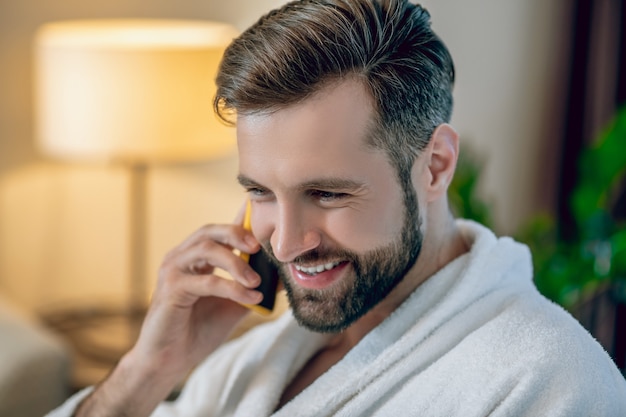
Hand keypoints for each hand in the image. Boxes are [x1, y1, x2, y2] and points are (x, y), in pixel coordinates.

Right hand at [75, 210, 262, 415]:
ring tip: (256, 281)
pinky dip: (232, 288)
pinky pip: (207, 282)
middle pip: (209, 231)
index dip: (241, 226)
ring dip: (237, 263)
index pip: (218, 232)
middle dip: (237, 234)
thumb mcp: (234, 305)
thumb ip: (253, 288)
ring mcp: (173, 271)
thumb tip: (284, 276)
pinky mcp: (171, 289)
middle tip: (259, 246)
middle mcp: (180, 258)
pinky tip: (250, 297)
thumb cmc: (198, 330)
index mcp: (194, 258)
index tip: (266, 231)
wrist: (169, 361)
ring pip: (207, 250)